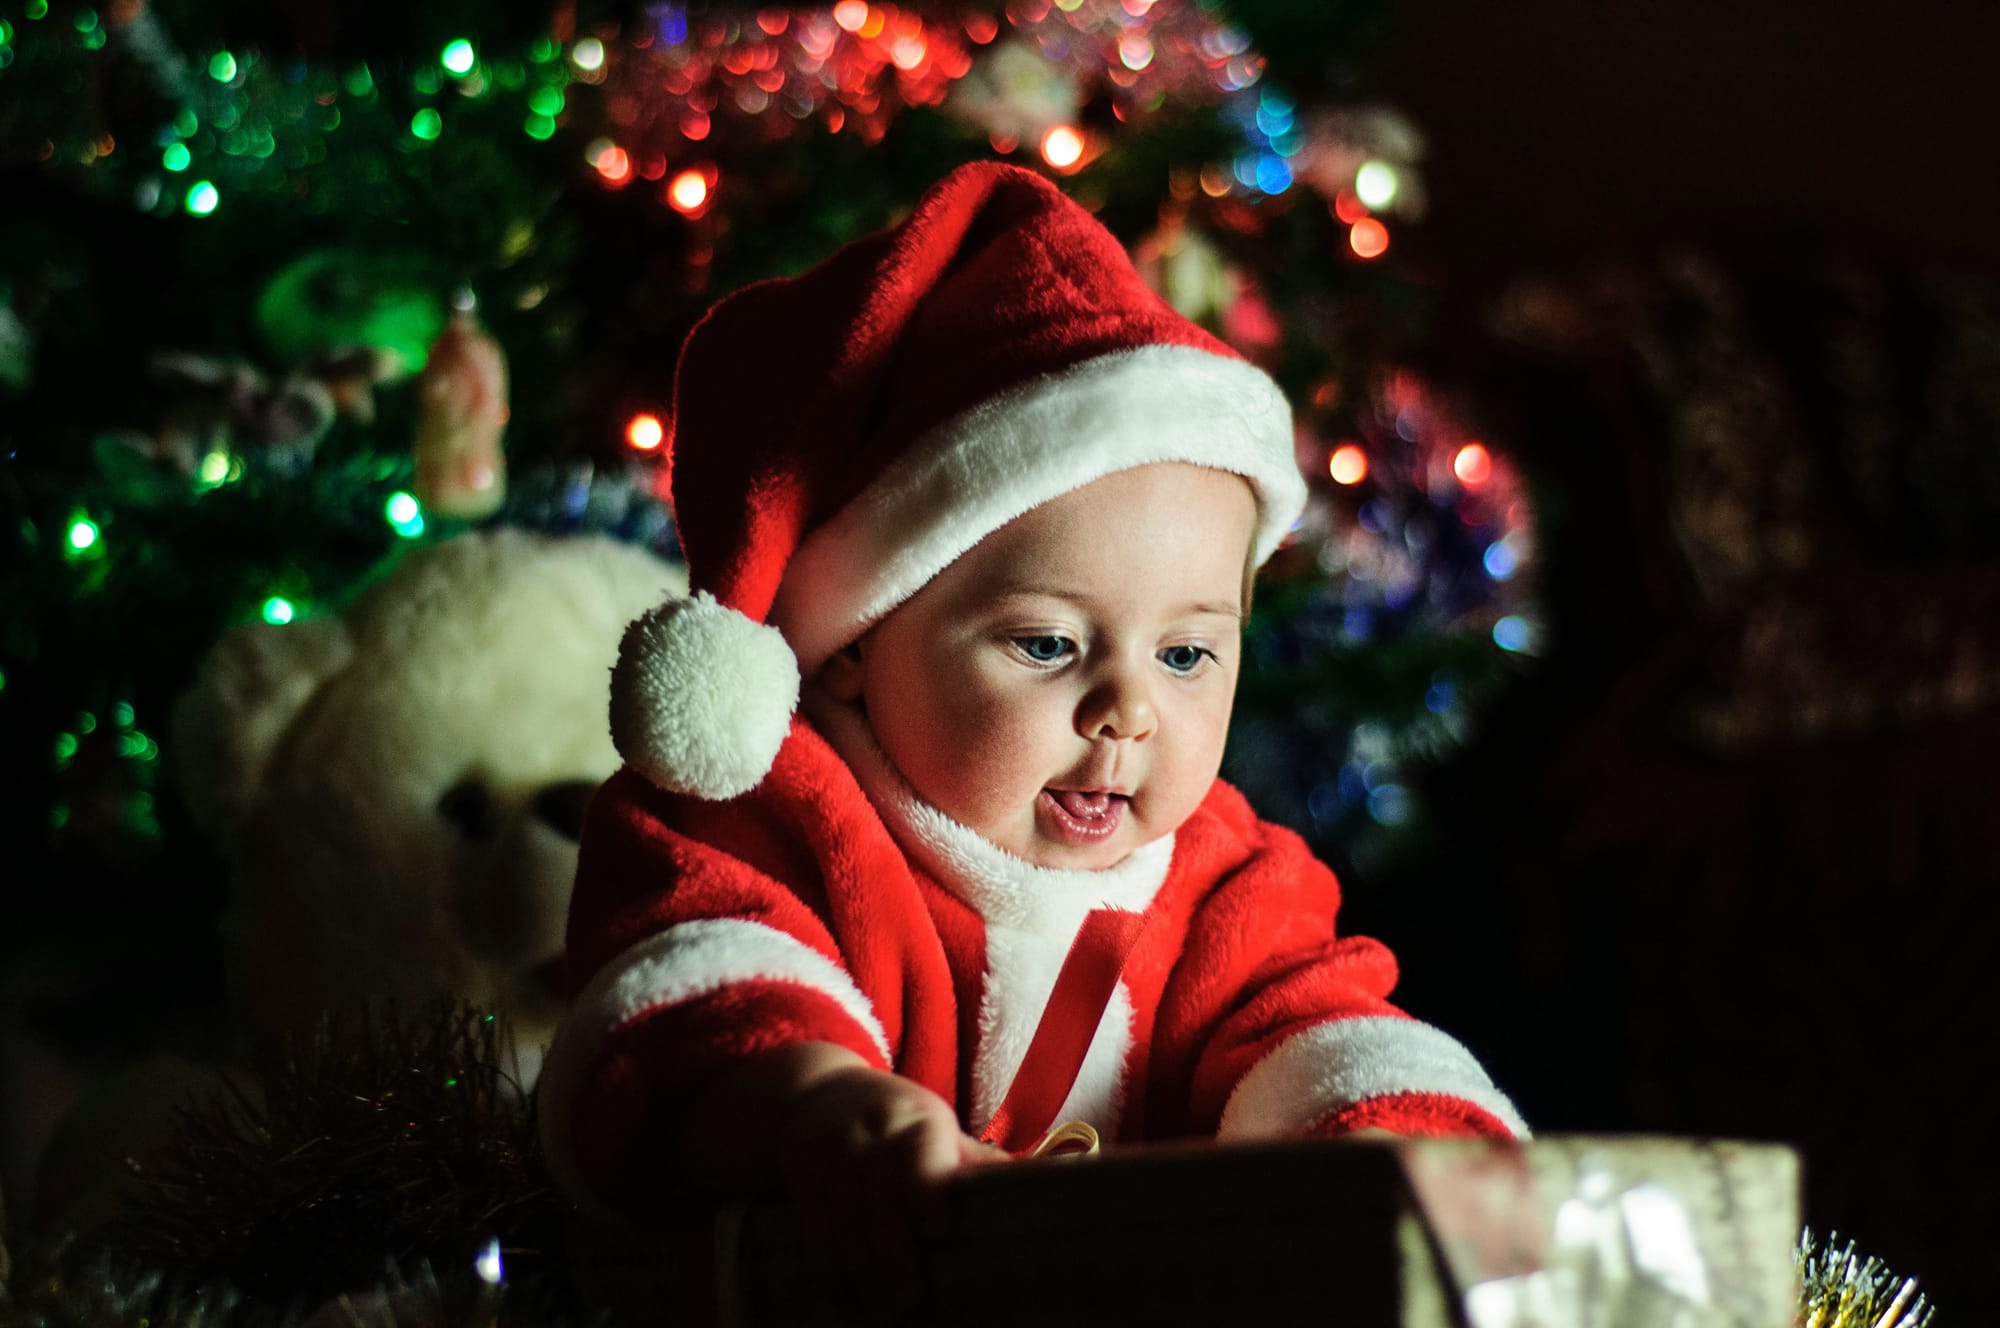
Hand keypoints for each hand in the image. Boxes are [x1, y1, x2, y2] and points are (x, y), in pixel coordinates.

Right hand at [778, 1065, 1003, 1307]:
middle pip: (880, 1198)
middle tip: (911, 1297)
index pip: (918, 1157)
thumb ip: (974, 1158)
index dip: (926, 1192)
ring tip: (883, 1308)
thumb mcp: (934, 1123)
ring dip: (861, 1266)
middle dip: (893, 1250)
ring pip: (845, 1219)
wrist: (819, 1089)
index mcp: (916, 1123)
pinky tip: (845, 1293)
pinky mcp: (805, 1177)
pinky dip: (828, 1261)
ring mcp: (834, 1158)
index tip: (938, 1230)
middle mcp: (872, 1138)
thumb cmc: (897, 1116)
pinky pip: (813, 1224)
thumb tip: (1044, 1179)